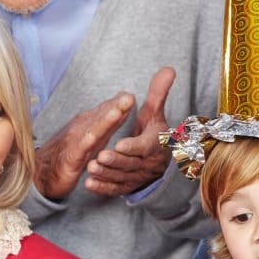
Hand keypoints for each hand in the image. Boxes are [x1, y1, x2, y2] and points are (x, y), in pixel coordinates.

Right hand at [33, 92, 134, 199]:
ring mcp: (75, 142)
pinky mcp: (70, 159)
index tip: (132, 95)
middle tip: (128, 98)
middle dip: (115, 106)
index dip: (120, 103)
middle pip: (101, 116)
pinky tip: (92, 138)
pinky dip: (85, 143)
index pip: (106, 111)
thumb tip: (123, 108)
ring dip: (104, 121)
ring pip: (92, 130)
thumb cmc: (71, 153)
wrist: (42, 173)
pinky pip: (79, 150)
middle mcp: (82, 129)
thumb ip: (108, 124)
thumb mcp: (94, 137)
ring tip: (117, 112)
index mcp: (89, 124)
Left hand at [85, 67, 175, 196]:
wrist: (160, 161)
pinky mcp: (127, 186)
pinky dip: (103, 189)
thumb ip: (158, 93)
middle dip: (115, 161)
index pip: (145, 147)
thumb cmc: (153, 132)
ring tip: (91, 168)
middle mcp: (147, 163)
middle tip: (100, 156)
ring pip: (121, 177)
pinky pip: (116, 189)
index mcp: (154, 144)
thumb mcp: (155, 113)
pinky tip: (89, 184)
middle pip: (130, 163)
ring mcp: (137, 177)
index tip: (120, 144)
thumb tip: (168, 69)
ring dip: (106, 174)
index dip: (133, 147)